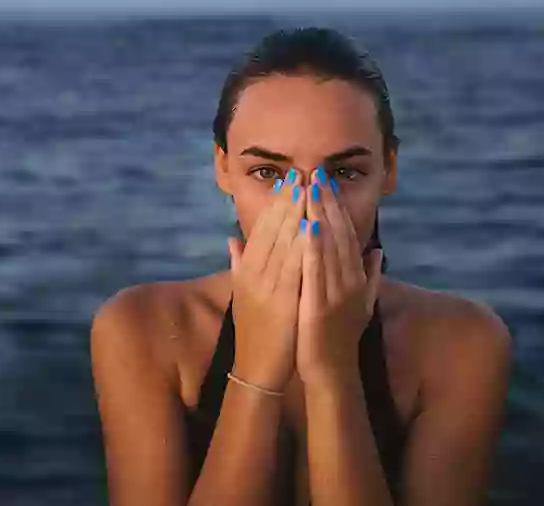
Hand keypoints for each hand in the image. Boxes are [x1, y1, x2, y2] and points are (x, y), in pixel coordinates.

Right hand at [227, 168, 306, 392]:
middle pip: (272, 230)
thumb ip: (238, 264)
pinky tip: (311, 227)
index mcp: (246, 270)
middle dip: (288, 201)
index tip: (289, 182)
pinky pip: (293, 268)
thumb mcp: (241, 293)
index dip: (276, 204)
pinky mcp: (282, 302)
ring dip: (296, 214)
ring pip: (283, 243)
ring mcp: (266, 287)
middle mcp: (253, 274)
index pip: (262, 229)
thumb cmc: (254, 331)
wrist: (257, 368)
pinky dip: (302, 246)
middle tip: (302, 174)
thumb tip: (231, 238)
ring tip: (308, 190)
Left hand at [296, 167, 382, 384]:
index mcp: (355, 277)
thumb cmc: (340, 336)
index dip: (337, 207)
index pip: (346, 234)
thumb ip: (369, 276)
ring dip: (319, 215)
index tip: (326, 182)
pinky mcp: (321, 305)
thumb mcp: (360, 303)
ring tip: (309, 189)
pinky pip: (315, 271)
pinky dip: (312, 247)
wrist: (331, 371)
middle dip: (326, 202)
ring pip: (328, 246)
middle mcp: (350, 280)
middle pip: (338, 234)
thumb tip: (377, 251)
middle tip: (315, 173)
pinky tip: (306, 226)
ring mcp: (337, 293)